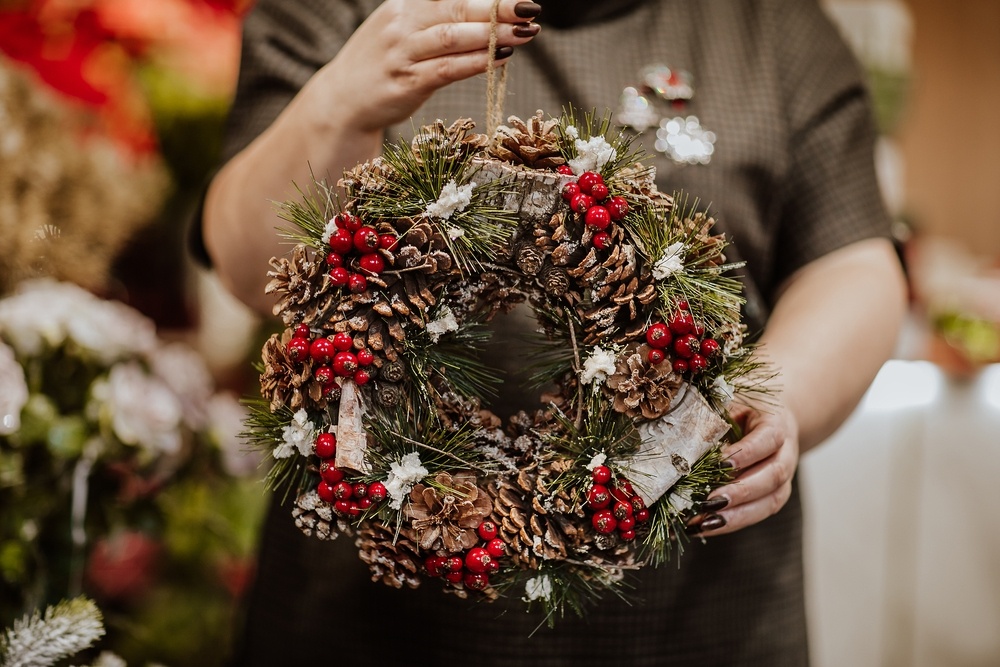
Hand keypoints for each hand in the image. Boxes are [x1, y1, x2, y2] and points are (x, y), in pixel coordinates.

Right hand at [313, 0, 541, 131]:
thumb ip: (436, 16)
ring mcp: (402, 53)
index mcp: (403, 4)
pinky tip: (502, 58)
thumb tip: (486, 13)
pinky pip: (448, 69)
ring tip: (525, 33)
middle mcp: (401, 23)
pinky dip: (477, 62)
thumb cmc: (382, 62)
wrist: (342, 99)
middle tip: (530, 9)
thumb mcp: (401, 27)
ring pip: (453, 37)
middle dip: (498, 9)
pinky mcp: (407, 83)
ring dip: (493, 35)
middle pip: (457, 9)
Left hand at [687, 401, 799, 536]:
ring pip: (769, 502)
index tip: (720, 464)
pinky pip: (757, 513)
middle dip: (741, 492)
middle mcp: (786, 454)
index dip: (746, 454)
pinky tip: (704, 527)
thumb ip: (714, 418)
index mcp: (777, 424)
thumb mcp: (730, 402)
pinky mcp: (772, 496)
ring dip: (737, 516)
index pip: (767, 440)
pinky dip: (731, 523)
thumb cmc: (743, 408)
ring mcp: (783, 479)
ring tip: (705, 523)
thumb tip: (681, 440)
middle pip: (773, 476)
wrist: (772, 418)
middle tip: (710, 502)